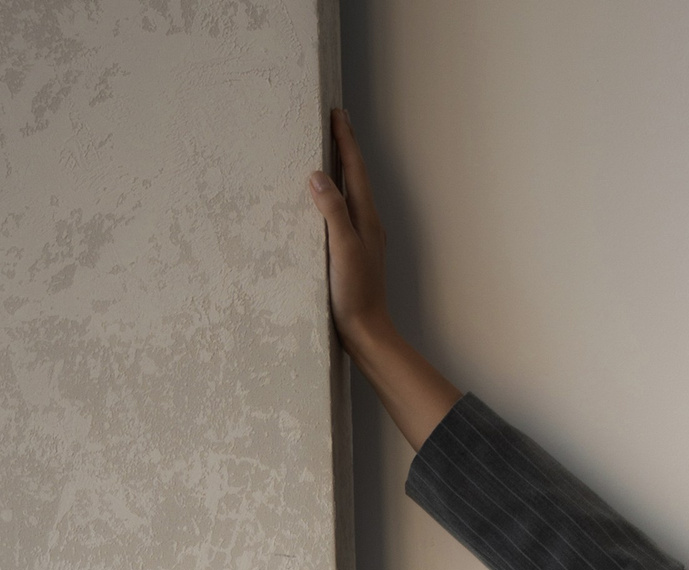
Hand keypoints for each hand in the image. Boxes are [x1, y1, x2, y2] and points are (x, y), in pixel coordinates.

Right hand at [308, 106, 388, 350]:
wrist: (366, 334)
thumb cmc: (356, 295)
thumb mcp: (343, 249)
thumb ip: (333, 212)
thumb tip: (318, 175)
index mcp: (366, 219)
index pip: (354, 170)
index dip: (345, 141)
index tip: (337, 113)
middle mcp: (367, 225)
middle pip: (355, 177)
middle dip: (345, 148)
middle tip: (335, 120)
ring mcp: (360, 239)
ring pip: (350, 193)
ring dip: (340, 169)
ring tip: (328, 149)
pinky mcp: (350, 253)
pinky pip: (342, 212)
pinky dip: (333, 195)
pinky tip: (323, 199)